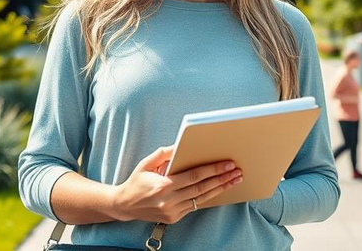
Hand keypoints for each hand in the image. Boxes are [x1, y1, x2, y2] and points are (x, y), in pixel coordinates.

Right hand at [111, 146, 242, 223]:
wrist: (125, 205)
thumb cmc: (136, 181)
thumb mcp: (146, 163)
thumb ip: (164, 153)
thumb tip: (180, 145)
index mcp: (163, 185)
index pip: (194, 176)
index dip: (213, 170)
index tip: (227, 164)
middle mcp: (169, 200)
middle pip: (202, 188)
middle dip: (222, 179)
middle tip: (237, 171)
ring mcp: (172, 211)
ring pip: (202, 199)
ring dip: (220, 189)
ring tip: (234, 181)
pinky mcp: (174, 218)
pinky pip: (195, 206)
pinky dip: (208, 196)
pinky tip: (219, 189)